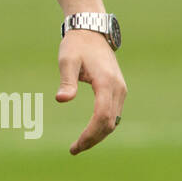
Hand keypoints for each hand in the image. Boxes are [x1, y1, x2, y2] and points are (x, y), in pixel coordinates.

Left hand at [56, 29, 126, 154]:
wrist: (91, 31)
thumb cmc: (76, 45)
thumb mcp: (67, 60)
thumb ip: (66, 81)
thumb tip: (61, 100)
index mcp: (107, 83)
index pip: (102, 117)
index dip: (90, 134)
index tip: (75, 146)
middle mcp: (118, 89)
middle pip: (110, 124)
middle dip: (93, 139)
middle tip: (74, 149)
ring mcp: (120, 90)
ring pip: (113, 121)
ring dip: (98, 135)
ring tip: (79, 145)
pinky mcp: (118, 90)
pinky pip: (113, 114)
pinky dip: (103, 126)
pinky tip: (89, 132)